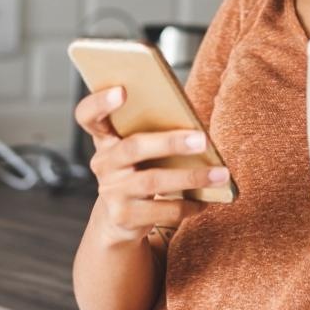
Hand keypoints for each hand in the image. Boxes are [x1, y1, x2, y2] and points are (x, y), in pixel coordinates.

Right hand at [75, 86, 229, 245]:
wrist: (119, 220)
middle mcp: (103, 163)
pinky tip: (205, 201)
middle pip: (134, 147)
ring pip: (153, 181)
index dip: (100, 102)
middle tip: (203, 140)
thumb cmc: (139, 172)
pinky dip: (187, 205)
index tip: (122, 90)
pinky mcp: (124, 216)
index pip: (88, 116)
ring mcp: (111, 191)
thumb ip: (154, 135)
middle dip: (170, 142)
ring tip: (221, 174)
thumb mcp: (139, 152)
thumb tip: (198, 131)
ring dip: (191, 177)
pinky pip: (161, 210)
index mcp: (105, 139)